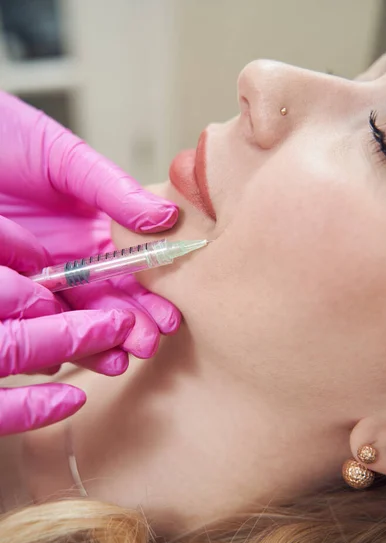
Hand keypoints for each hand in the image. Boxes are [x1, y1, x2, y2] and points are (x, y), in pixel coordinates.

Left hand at [0, 91, 180, 433]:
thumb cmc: (8, 139)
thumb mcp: (66, 161)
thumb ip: (114, 190)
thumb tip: (169, 217)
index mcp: (90, 238)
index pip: (127, 276)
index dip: (149, 299)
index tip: (169, 318)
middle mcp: (65, 267)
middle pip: (103, 307)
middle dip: (129, 329)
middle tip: (147, 345)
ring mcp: (32, 283)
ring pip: (69, 323)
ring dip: (96, 345)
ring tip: (119, 360)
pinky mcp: (2, 293)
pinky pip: (25, 323)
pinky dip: (47, 341)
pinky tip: (64, 354)